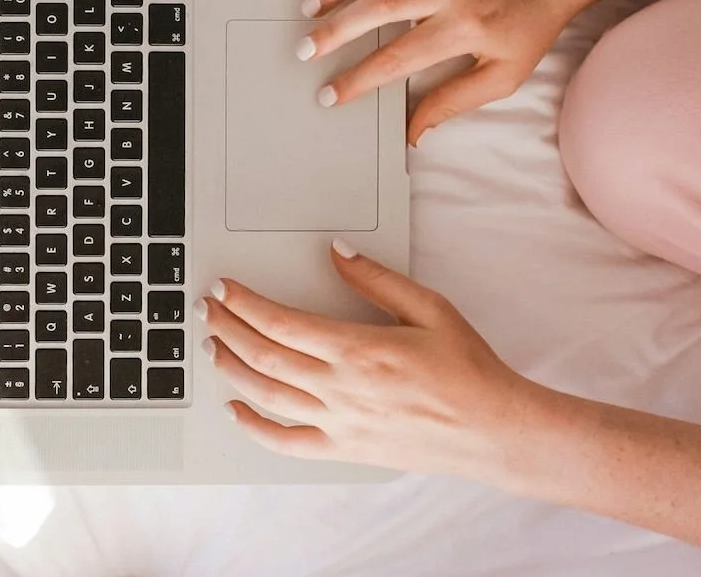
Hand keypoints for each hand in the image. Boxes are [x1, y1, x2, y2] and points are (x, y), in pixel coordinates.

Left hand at [201, 242, 552, 486]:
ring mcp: (339, 423)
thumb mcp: (429, 308)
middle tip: (206, 309)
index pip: (281, 323)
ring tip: (212, 347)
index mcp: (358, 349)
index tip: (224, 287)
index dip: (245, 303)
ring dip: (232, 369)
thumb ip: (376, 279)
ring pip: (266, 396)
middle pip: (263, 356)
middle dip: (227, 328)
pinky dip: (255, 427)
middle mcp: (341, 389)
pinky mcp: (344, 449)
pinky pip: (286, 442)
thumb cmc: (468, 369)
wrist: (494, 430)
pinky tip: (236, 410)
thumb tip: (337, 251)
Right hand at [301, 0, 597, 142]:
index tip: (330, 94)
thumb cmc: (535, 19)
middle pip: (380, 8)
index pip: (400, 57)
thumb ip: (456, 100)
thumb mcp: (506, 73)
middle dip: (336, 31)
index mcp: (466, 27)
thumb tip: (414, 131)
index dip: (360, 78)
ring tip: (309, 7)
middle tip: (304, 50)